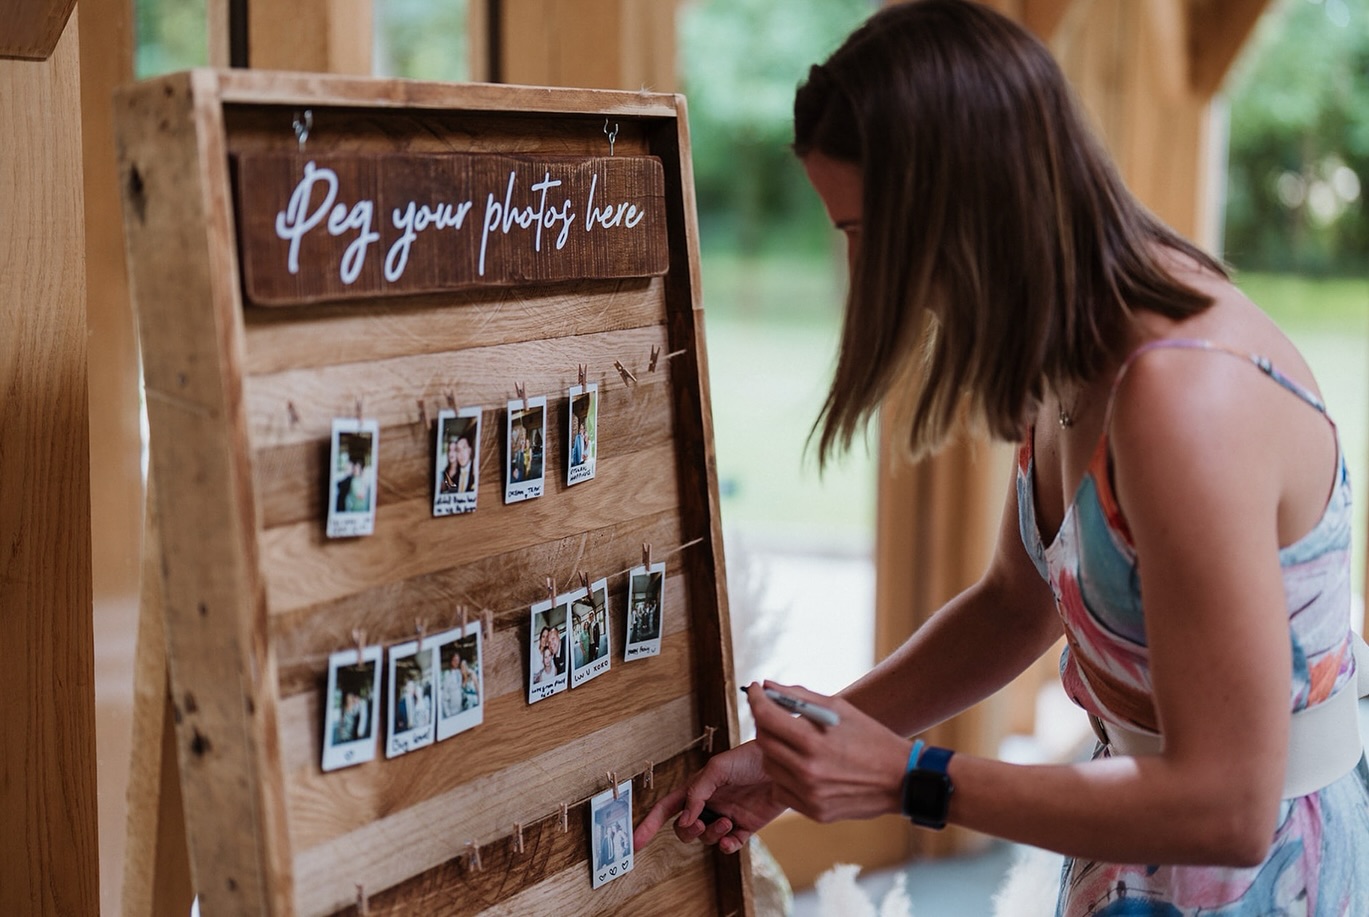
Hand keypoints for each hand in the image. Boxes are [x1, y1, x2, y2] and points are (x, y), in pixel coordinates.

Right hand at [633, 740, 785, 854]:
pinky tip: (733, 836)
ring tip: (727, 821)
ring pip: (705, 838)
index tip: (636, 841)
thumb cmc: (749, 758)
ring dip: (712, 834)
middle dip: (687, 831)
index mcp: (697, 787)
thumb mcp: (718, 768)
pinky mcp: (745, 827)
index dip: (650, 823)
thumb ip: (697, 792)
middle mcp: (709, 804)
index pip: (667, 807)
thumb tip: (686, 819)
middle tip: (699, 824)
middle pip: (684, 828)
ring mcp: (726, 816)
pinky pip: (729, 845)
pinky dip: (727, 845)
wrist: (783, 766)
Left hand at [749, 681, 909, 822]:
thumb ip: (799, 697)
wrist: (901, 779)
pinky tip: (802, 766)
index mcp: (813, 742)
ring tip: (793, 741)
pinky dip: (785, 775)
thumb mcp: (839, 709)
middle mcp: (807, 771)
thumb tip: (768, 686)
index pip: (766, 717)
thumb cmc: (871, 738)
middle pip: (763, 741)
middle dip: (763, 722)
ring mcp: (809, 795)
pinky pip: (782, 790)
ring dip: (774, 750)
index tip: (754, 690)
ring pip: (769, 766)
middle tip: (772, 713)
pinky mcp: (813, 812)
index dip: (755, 699)